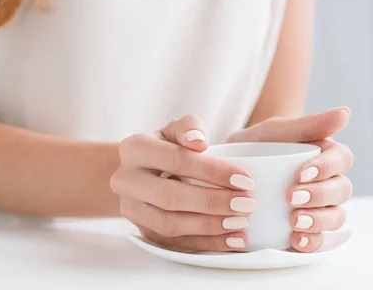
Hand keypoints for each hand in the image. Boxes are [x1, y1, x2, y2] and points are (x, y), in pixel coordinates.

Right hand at [111, 115, 255, 250]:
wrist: (142, 171)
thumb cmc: (165, 146)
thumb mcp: (176, 130)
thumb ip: (189, 128)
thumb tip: (199, 142)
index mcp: (135, 148)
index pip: (176, 160)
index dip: (212, 171)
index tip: (245, 180)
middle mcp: (126, 180)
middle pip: (170, 197)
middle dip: (212, 202)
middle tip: (246, 204)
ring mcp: (130, 209)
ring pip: (168, 225)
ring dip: (208, 226)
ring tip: (240, 223)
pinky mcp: (141, 231)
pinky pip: (173, 244)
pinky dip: (205, 244)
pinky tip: (231, 240)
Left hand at [227, 107, 353, 252]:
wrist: (235, 166)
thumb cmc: (261, 142)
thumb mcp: (277, 130)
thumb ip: (308, 123)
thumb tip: (345, 113)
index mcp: (327, 154)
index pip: (341, 159)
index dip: (327, 167)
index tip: (301, 172)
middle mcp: (329, 181)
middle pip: (341, 190)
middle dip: (320, 196)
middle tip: (292, 197)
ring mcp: (320, 207)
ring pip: (336, 216)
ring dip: (319, 221)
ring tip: (294, 222)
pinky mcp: (308, 228)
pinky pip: (320, 239)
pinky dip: (312, 242)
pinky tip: (296, 240)